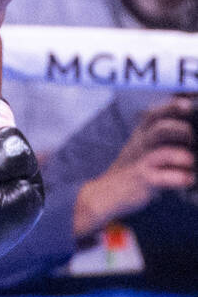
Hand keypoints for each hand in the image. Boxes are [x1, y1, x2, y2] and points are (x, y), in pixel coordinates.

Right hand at [73, 96, 196, 237]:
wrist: (106, 192)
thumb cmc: (133, 167)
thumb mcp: (143, 145)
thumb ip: (164, 134)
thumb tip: (191, 130)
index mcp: (141, 133)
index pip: (155, 113)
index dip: (172, 106)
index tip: (187, 105)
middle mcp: (141, 144)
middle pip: (161, 128)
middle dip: (182, 131)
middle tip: (190, 141)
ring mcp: (140, 162)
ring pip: (161, 152)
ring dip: (181, 155)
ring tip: (190, 161)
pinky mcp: (143, 180)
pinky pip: (162, 177)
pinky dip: (179, 178)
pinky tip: (188, 179)